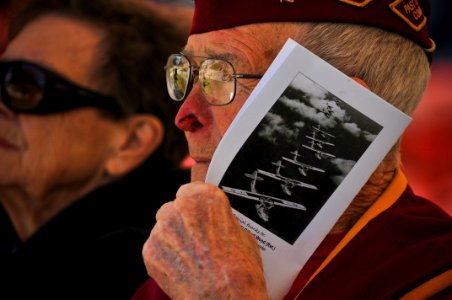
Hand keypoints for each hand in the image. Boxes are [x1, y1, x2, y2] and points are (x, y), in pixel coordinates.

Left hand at [142, 182, 267, 298]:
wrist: (224, 299)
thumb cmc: (239, 268)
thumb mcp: (241, 233)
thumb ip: (221, 221)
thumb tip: (216, 224)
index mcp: (203, 197)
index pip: (192, 190)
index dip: (197, 205)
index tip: (201, 214)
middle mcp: (178, 208)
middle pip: (174, 208)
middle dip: (183, 221)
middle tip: (197, 239)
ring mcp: (160, 230)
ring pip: (163, 228)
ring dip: (173, 239)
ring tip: (191, 258)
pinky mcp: (149, 252)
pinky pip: (156, 248)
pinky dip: (166, 257)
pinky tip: (182, 269)